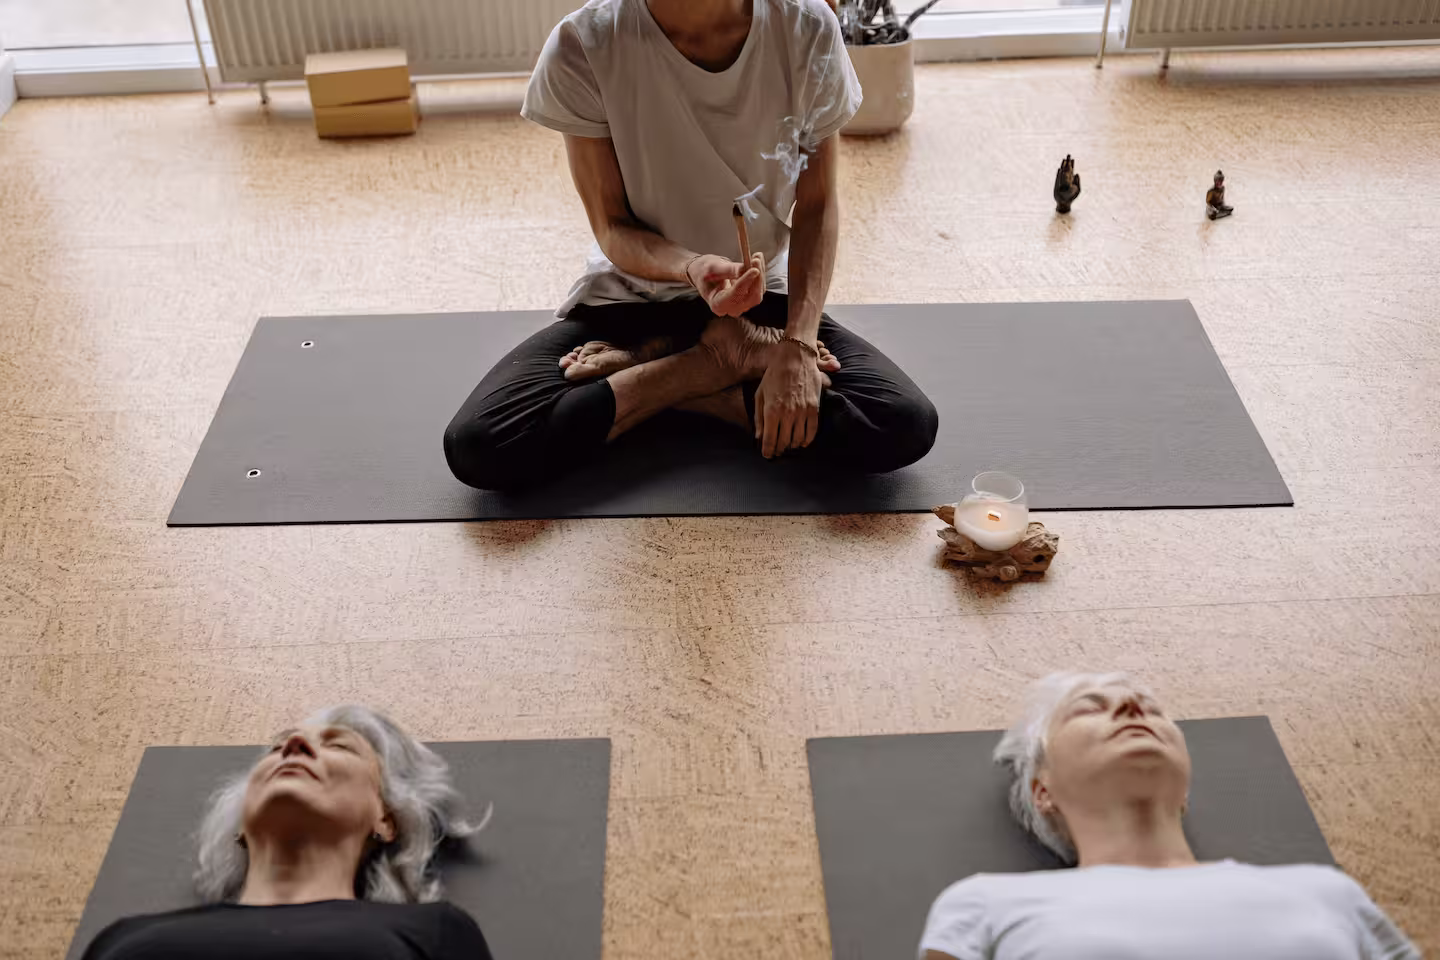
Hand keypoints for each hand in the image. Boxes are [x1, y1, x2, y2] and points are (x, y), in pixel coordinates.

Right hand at [687, 253, 765, 317]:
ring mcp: (741, 305)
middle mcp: (731, 308)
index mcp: (717, 304)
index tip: (754, 269)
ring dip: (760, 273)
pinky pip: (759, 287)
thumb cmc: (705, 272)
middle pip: (752, 298)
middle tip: (756, 259)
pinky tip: (756, 260)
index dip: (745, 282)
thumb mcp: (713, 268)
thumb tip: (745, 268)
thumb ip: (729, 270)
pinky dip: (760, 273)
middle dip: (757, 278)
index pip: (735, 296)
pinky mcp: (749, 298)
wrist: (705, 274)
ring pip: (758, 292)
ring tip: (756, 256)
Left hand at [753, 339, 827, 458]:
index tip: (767, 455)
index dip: (768, 451)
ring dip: (793, 445)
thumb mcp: (760, 394)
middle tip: (777, 451)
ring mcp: (802, 412)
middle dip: (780, 450)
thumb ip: (759, 417)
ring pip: (798, 439)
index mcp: (771, 411)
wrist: (795, 358)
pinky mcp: (814, 408)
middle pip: (784, 442)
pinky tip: (803, 441)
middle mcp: (787, 414)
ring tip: (789, 445)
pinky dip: (807, 439)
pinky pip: (812, 430)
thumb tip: (759, 437)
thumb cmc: (774, 375)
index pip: (769, 440)